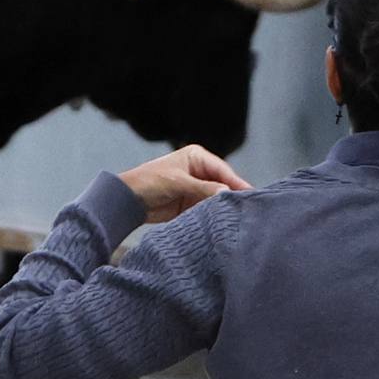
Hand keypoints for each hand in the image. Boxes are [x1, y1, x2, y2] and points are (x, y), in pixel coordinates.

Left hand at [116, 146, 247, 224]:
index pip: (223, 170)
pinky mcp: (191, 204)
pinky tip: (224, 222)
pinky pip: (208, 209)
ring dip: (224, 206)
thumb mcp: (178, 183)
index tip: (250, 194)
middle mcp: (199, 171)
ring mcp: (196, 188)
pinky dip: (214, 214)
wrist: (127, 201)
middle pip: (223, 183)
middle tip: (249, 208)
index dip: (237, 182)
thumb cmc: (149, 182)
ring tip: (239, 217)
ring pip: (217, 198)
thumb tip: (226, 193)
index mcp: (196, 157)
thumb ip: (203, 188)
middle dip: (233, 195)